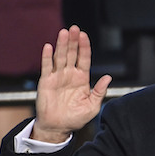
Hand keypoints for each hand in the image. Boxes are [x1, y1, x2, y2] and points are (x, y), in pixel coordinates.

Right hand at [33, 26, 111, 143]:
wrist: (58, 127)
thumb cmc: (76, 117)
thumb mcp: (92, 106)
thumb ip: (99, 91)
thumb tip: (108, 77)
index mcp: (82, 78)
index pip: (84, 59)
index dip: (84, 47)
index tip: (85, 36)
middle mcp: (69, 74)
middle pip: (72, 54)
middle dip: (73, 41)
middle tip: (75, 28)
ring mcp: (57, 77)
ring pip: (60, 57)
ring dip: (62, 45)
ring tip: (64, 32)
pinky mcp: (46, 82)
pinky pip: (47, 67)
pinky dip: (47, 57)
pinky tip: (49, 47)